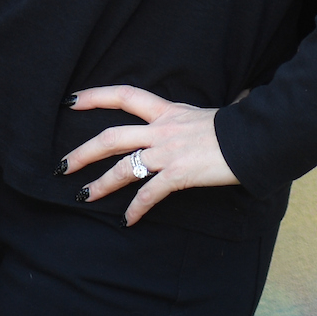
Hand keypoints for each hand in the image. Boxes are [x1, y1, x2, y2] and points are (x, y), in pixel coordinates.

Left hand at [63, 86, 235, 224]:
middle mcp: (161, 129)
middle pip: (110, 137)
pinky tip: (128, 220)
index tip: (71, 100)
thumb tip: (211, 105)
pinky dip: (136, 208)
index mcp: (166, 110)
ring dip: (100, 184)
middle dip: (82, 152)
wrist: (254, 139)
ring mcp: (168, 152)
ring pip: (123, 167)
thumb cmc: (235, 127)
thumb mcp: (204, 113)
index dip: (96, 96)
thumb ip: (190, 115)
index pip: (124, 95)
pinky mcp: (178, 174)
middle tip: (62, 165)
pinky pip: (149, 193)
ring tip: (83, 196)